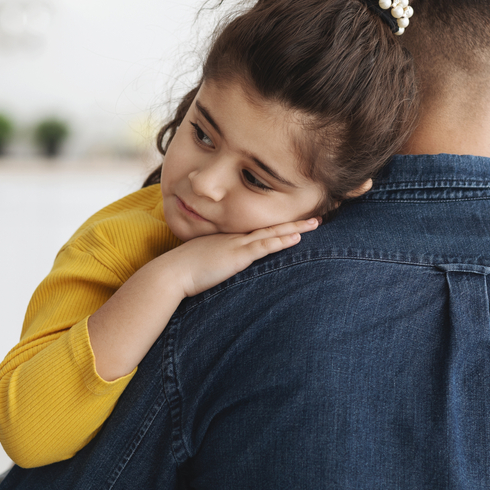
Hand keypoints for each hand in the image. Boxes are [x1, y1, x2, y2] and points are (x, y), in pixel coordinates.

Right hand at [162, 218, 318, 296]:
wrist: (172, 273)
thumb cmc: (184, 270)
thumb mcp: (205, 262)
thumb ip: (218, 261)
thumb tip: (224, 267)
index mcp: (230, 238)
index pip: (260, 229)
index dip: (280, 224)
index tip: (296, 221)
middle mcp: (236, 237)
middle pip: (271, 226)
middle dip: (295, 222)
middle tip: (317, 217)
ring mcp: (238, 245)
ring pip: (273, 233)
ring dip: (295, 228)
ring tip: (315, 223)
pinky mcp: (237, 256)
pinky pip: (264, 247)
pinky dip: (281, 241)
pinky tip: (296, 238)